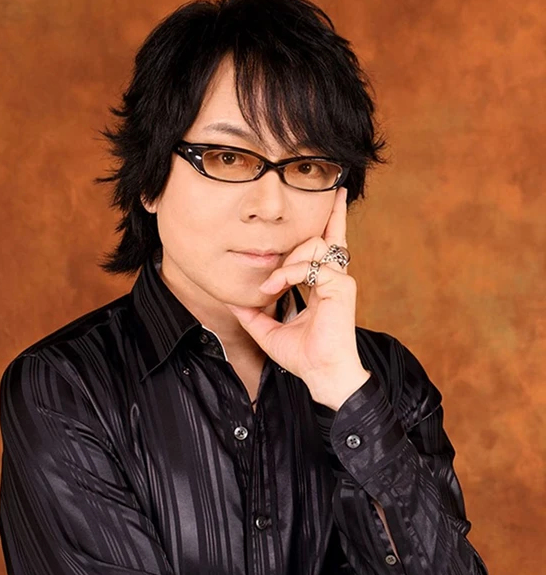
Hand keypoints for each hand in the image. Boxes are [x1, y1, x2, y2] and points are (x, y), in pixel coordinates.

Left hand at [224, 187, 369, 402]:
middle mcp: (334, 277)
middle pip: (327, 234)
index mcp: (323, 284)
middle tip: (303, 227)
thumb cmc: (304, 357)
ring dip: (288, 260)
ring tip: (271, 284)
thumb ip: (254, 315)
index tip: (334, 200)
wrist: (321, 374)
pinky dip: (290, 273)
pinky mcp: (342, 286)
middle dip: (321, 218)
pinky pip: (312, 266)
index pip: (326, 246)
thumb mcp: (269, 332)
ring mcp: (340, 280)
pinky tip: (275, 286)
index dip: (331, 221)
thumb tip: (232, 303)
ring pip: (315, 245)